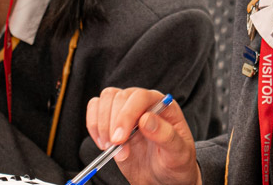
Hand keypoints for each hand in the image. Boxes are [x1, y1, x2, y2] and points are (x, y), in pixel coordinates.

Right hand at [86, 87, 200, 184]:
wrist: (163, 178)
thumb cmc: (175, 164)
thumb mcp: (179, 154)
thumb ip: (166, 135)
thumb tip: (147, 119)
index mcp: (163, 106)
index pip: (140, 97)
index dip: (127, 114)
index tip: (121, 138)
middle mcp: (144, 104)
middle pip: (119, 97)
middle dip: (112, 123)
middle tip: (115, 146)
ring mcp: (127, 110)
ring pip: (105, 99)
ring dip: (102, 124)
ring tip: (111, 147)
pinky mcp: (112, 119)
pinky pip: (95, 108)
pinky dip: (93, 125)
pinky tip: (103, 143)